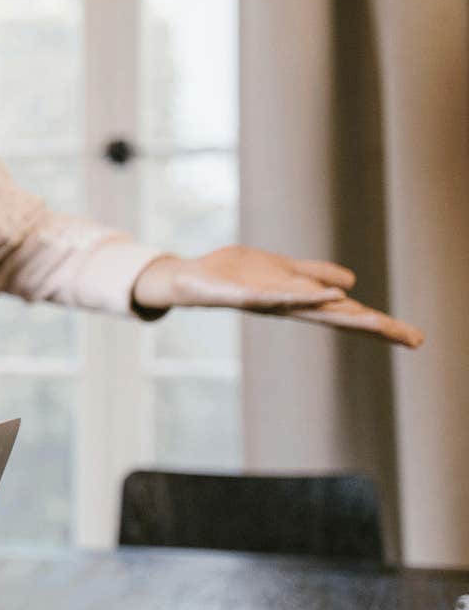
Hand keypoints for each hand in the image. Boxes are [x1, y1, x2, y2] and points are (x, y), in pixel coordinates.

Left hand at [131, 245, 423, 347]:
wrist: (191, 278)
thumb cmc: (237, 275)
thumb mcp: (285, 270)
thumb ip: (316, 274)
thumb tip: (353, 283)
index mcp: (303, 301)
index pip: (349, 315)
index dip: (382, 326)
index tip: (418, 339)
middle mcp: (291, 307)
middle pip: (340, 319)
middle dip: (376, 328)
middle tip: (413, 339)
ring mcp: (270, 303)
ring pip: (314, 311)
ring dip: (344, 313)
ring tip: (375, 317)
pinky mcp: (246, 296)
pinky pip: (278, 298)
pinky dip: (303, 297)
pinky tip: (328, 296)